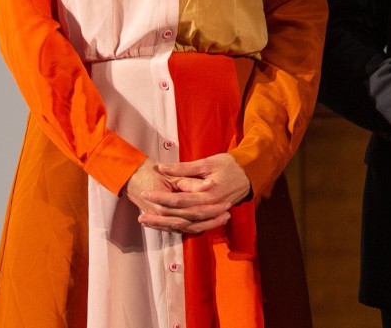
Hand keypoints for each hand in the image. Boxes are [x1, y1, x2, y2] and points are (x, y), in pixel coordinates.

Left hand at [125, 154, 249, 233]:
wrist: (250, 174)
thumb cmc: (229, 165)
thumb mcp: (207, 162)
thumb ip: (184, 168)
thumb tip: (162, 168)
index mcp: (208, 196)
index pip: (179, 200)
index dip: (161, 197)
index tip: (146, 193)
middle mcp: (209, 209)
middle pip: (180, 217)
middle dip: (159, 217)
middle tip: (140, 215)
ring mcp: (211, 215)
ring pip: (185, 226)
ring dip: (165, 226)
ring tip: (147, 222)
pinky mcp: (212, 217)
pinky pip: (193, 227)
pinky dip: (177, 228)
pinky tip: (164, 225)